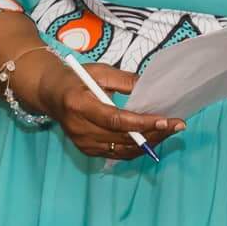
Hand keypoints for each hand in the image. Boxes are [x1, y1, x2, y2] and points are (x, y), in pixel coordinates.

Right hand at [27, 57, 183, 160]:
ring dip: (149, 142)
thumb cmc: (76, 79)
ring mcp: (82, 143)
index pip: (115, 120)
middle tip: (177, 125)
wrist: (50, 94)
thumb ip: (125, 81)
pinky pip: (117, 153)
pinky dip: (137, 147)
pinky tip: (152, 138)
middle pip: (122, 138)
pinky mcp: (87, 150)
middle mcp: (79, 128)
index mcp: (79, 105)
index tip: (165, 120)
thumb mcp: (99, 72)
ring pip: (123, 149)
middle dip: (154, 133)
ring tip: (169, 131)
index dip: (142, 123)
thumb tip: (152, 89)